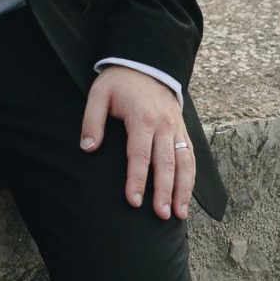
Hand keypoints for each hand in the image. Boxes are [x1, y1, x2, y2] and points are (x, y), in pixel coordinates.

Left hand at [79, 68, 193, 220]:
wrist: (146, 65)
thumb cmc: (119, 82)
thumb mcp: (99, 94)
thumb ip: (92, 121)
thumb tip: (88, 148)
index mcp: (142, 118)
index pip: (139, 154)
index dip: (137, 179)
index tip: (133, 201)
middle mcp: (163, 125)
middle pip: (166, 163)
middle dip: (164, 191)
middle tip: (161, 215)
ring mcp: (176, 128)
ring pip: (184, 163)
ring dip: (183, 190)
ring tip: (179, 214)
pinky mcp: (183, 130)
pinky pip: (191, 157)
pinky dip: (191, 178)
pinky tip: (187, 196)